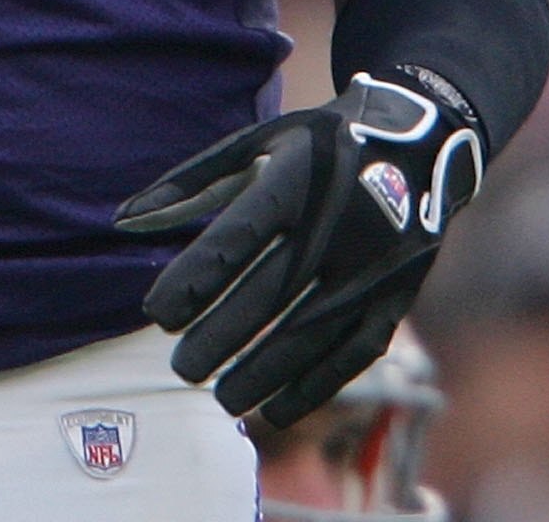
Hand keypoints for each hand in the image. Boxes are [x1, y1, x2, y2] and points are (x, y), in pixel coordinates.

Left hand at [114, 70, 481, 425]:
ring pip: (312, 330)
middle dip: (222, 335)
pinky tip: (276, 409)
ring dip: (264, 370)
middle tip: (181, 369)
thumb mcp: (259, 141)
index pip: (236, 237)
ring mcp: (374, 264)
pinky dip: (315, 384)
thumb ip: (191, 183)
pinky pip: (356, 350)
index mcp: (296, 180)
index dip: (195, 278)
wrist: (426, 139)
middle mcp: (338, 224)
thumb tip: (122, 221)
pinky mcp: (400, 293)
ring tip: (222, 398)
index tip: (156, 315)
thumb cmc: (320, 143)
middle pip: (271, 292)